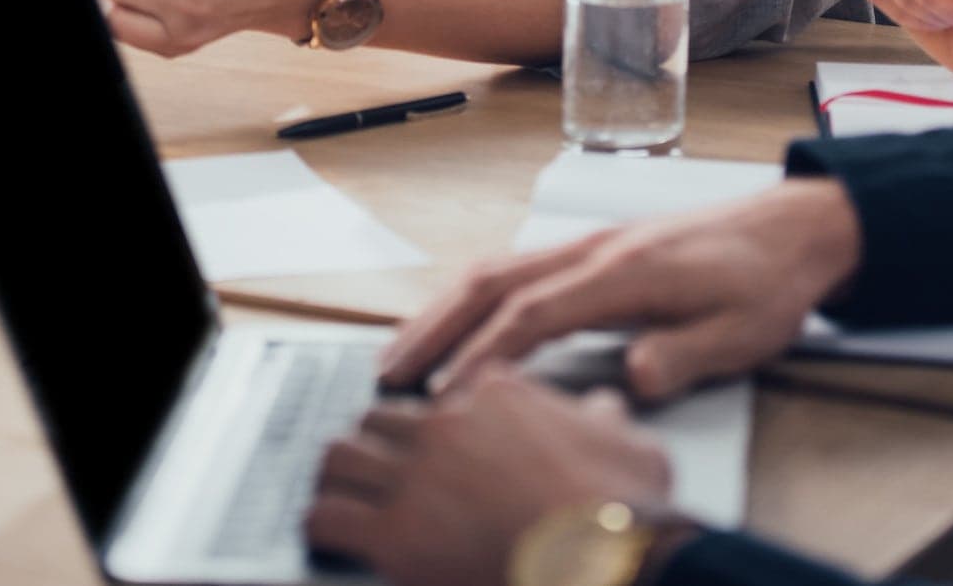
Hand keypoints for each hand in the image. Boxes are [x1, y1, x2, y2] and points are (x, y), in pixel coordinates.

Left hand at [305, 369, 672, 585]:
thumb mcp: (630, 447)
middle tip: (380, 468)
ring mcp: (416, 472)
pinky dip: (322, 522)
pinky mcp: (393, 530)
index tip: (434, 439)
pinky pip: (327, 513)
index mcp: (498, 393)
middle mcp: (447, 422)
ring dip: (339, 474)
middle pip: (380, 416)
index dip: (436, 421)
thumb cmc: (621, 510)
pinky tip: (329, 531)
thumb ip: (606, 419)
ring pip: (341, 452)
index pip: (442, 391)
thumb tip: (605, 407)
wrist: (603, 561)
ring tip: (341, 491)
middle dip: (378, 443)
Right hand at [378, 179, 861, 399]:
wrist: (791, 229)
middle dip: (435, 327)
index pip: (535, 311)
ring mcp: (588, 245)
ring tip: (403, 354)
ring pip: (495, 269)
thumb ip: (684, 357)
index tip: (448, 393)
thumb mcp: (743, 333)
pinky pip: (514, 268)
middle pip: (492, 280)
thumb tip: (631, 380)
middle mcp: (594, 250)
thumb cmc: (767, 282)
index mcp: (626, 270)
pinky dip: (471, 297)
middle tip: (390, 374)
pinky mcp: (592, 252)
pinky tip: (454, 324)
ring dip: (443, 310)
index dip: (487, 353)